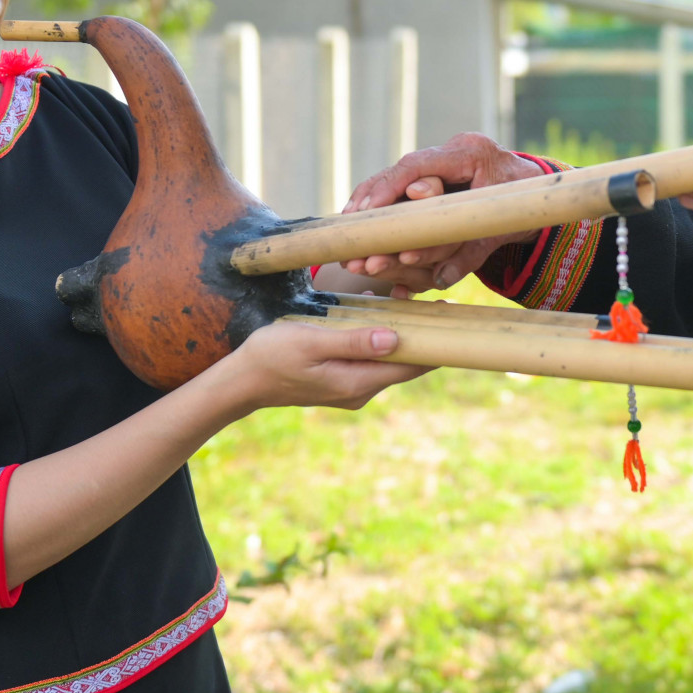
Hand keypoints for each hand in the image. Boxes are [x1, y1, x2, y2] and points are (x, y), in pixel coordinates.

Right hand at [216, 321, 430, 412]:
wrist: (241, 381)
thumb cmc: (271, 356)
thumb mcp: (311, 341)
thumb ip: (353, 341)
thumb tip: (395, 339)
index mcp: (357, 382)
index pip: (412, 366)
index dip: (436, 343)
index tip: (452, 317)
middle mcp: (360, 391)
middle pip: (405, 363)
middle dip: (420, 334)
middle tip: (434, 302)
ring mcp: (351, 388)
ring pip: (388, 359)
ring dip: (398, 333)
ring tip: (408, 301)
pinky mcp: (342, 381)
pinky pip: (371, 359)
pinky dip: (378, 338)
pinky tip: (375, 312)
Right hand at [337, 132, 546, 290]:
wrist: (536, 194)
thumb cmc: (520, 212)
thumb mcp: (499, 232)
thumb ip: (470, 254)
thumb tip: (439, 280)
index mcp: (473, 153)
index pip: (420, 165)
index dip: (389, 188)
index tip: (368, 210)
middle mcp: (456, 148)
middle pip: (404, 167)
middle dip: (374, 195)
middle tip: (351, 220)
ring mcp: (447, 155)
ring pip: (400, 171)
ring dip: (373, 195)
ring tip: (349, 218)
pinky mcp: (440, 167)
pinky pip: (405, 178)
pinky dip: (384, 195)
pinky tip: (362, 210)